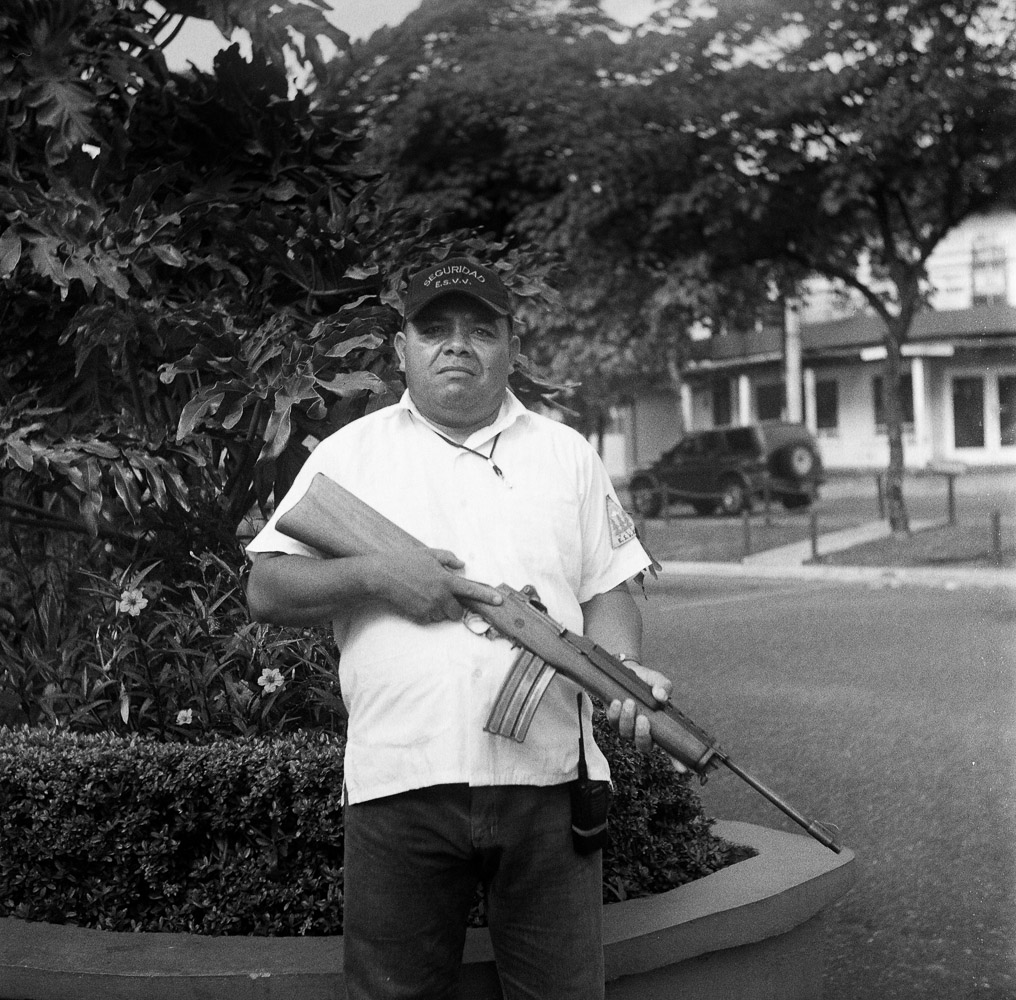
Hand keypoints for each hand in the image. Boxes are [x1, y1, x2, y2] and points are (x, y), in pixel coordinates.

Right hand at [374, 547, 502, 623]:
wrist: (383, 575)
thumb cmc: (405, 561)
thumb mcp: (429, 554)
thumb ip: (448, 558)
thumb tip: (462, 565)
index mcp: (446, 580)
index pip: (471, 590)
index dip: (486, 596)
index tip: (498, 601)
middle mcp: (440, 596)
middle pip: (457, 612)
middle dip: (454, 608)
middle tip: (442, 597)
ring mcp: (430, 608)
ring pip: (442, 615)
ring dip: (439, 609)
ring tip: (424, 594)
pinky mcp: (419, 616)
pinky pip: (429, 618)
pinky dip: (427, 612)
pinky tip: (417, 599)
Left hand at [606, 661, 686, 772]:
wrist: (626, 671)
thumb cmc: (645, 681)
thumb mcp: (658, 681)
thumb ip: (663, 686)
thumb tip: (661, 696)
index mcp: (659, 726)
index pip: (670, 748)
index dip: (676, 760)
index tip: (683, 768)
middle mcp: (644, 730)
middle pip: (644, 746)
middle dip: (642, 734)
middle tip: (643, 718)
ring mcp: (628, 726)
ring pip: (626, 734)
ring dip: (627, 720)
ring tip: (630, 703)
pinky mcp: (613, 719)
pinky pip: (612, 723)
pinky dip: (614, 714)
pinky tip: (617, 702)